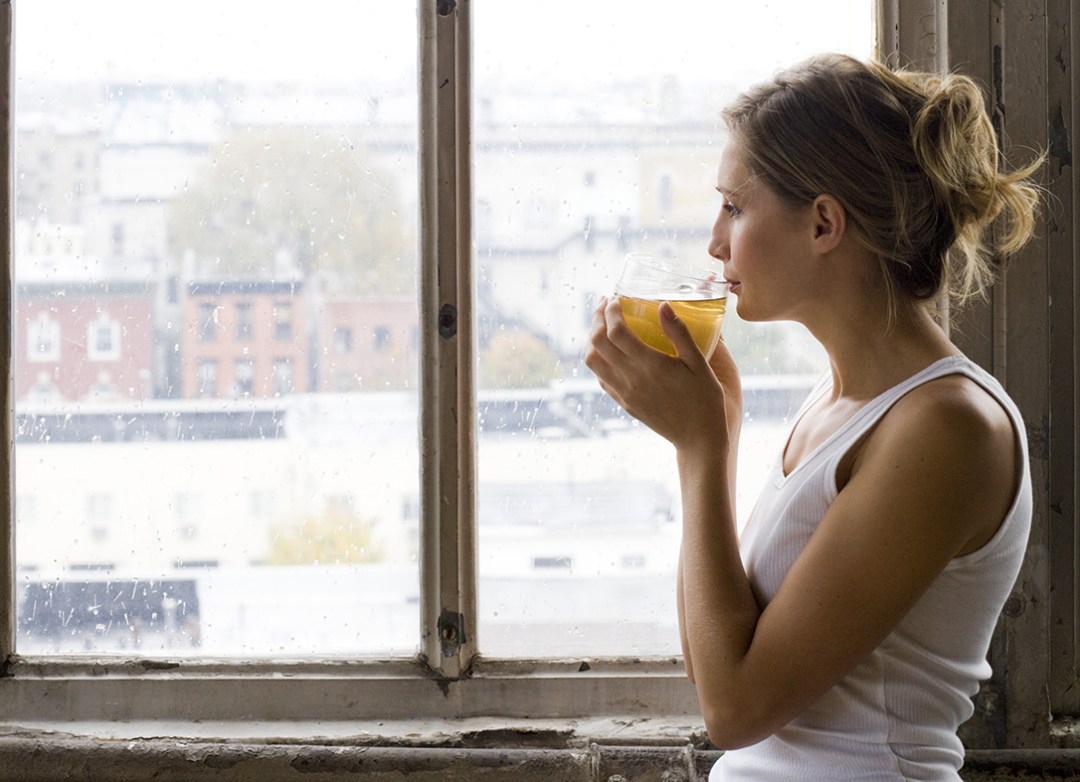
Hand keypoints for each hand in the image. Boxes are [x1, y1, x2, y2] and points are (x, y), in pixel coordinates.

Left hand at [585, 296, 738, 452]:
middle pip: (597, 343)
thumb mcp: (699, 363)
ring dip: (593, 340)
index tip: (616, 298)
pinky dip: (599, 359)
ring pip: (592, 362)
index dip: (611, 311)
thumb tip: (662, 305)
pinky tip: (611, 352)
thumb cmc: (705, 399)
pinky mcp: (624, 403)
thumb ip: (679, 333)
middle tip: (606, 305)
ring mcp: (624, 393)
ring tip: (604, 326)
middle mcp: (631, 378)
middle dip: (597, 319)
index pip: (615, 331)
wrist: (698, 439)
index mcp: (649, 365)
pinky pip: (601, 378)